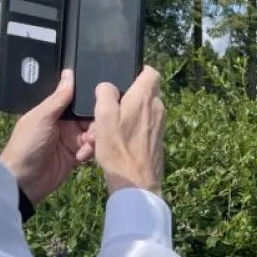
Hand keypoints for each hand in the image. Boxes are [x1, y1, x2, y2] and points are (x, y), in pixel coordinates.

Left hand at [0, 70, 94, 205]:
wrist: (23, 182)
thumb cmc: (27, 145)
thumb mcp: (41, 118)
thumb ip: (59, 97)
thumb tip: (69, 72)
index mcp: (53, 110)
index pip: (77, 98)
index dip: (90, 98)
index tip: (104, 98)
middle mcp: (64, 122)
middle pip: (89, 115)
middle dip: (96, 121)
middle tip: (94, 128)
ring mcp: (71, 139)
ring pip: (93, 131)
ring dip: (94, 137)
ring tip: (87, 144)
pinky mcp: (76, 155)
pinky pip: (91, 148)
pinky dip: (90, 151)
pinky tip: (82, 157)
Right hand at [93, 66, 164, 195]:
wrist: (136, 186)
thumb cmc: (119, 151)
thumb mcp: (104, 118)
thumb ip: (106, 95)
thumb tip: (108, 86)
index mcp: (145, 98)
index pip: (151, 72)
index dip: (137, 71)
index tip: (122, 78)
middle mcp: (157, 109)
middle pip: (139, 95)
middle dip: (119, 103)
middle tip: (100, 117)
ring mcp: (159, 125)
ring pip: (136, 114)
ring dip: (117, 122)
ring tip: (97, 138)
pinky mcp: (156, 140)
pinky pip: (138, 129)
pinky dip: (123, 134)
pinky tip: (106, 148)